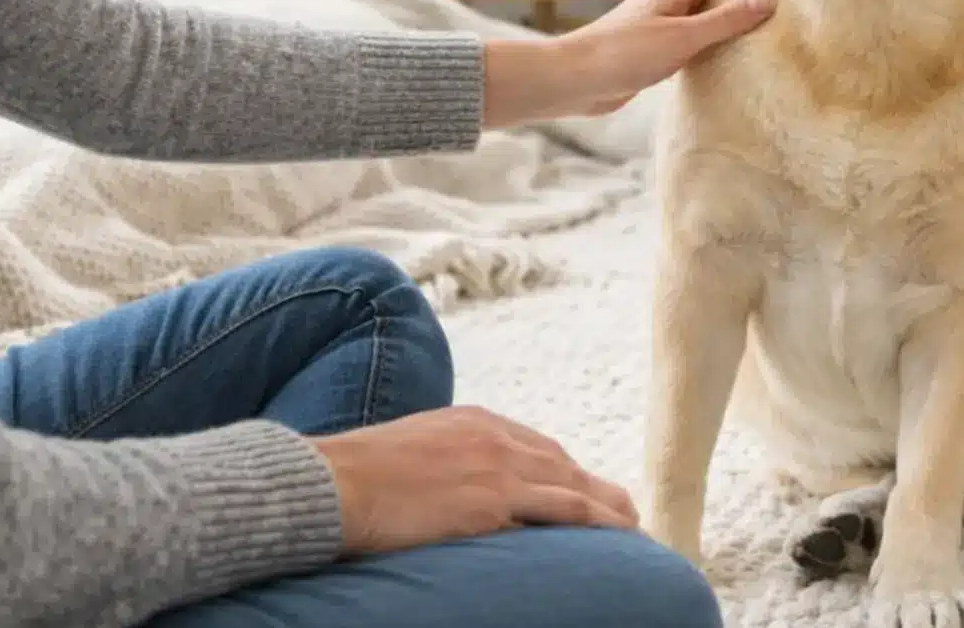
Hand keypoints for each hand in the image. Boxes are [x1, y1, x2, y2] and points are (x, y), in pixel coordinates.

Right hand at [311, 405, 637, 556]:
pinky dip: (589, 526)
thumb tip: (441, 483)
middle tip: (623, 508)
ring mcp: (496, 470)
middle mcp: (493, 438)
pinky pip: (557, 517)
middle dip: (595, 487)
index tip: (580, 485)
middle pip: (561, 465)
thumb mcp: (409, 450)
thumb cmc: (355, 474)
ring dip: (607, 510)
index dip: (562, 470)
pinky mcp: (492, 504)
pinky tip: (609, 540)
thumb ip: (439, 459)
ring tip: (631, 527)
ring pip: (571, 491)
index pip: (533, 445)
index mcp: (472, 422)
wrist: (332, 482)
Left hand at [482, 0, 775, 126]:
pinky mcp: (657, 49)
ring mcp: (663, 23)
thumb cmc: (624, 53)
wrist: (577, 81)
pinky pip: (695, 36)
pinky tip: (729, 48)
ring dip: (729, 8)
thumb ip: (725, 19)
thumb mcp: (682, 36)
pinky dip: (714, 37)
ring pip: (704, 9)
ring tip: (764, 7)